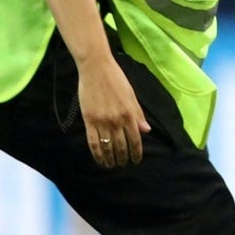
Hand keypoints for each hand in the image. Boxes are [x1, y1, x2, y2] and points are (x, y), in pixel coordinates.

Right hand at [77, 52, 150, 167]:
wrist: (96, 69)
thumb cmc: (116, 80)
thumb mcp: (132, 96)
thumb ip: (138, 114)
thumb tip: (146, 131)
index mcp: (130, 114)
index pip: (135, 140)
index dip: (136, 153)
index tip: (136, 160)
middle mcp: (117, 120)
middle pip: (121, 146)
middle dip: (123, 158)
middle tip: (123, 164)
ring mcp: (102, 121)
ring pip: (107, 146)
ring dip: (110, 158)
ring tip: (112, 165)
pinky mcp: (89, 120)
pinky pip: (93, 141)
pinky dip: (97, 153)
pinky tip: (99, 159)